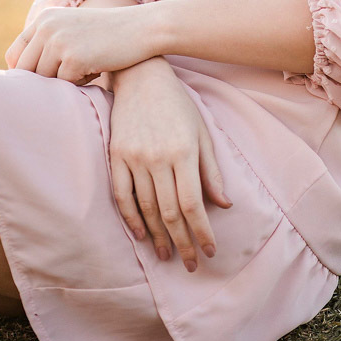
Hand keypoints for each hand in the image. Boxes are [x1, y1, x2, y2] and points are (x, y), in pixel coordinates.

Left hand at [4, 3, 153, 81]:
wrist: (143, 28)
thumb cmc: (110, 34)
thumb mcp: (74, 30)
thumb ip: (49, 45)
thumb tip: (22, 78)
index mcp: (45, 18)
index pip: (15, 54)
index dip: (24, 73)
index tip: (41, 82)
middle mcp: (47, 26)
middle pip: (25, 70)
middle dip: (43, 82)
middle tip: (68, 80)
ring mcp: (58, 41)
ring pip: (43, 80)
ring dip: (62, 83)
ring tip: (85, 70)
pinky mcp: (72, 58)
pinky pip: (64, 85)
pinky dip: (79, 84)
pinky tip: (97, 69)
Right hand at [108, 59, 232, 272]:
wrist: (141, 75)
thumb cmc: (177, 103)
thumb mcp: (201, 131)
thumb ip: (211, 169)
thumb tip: (224, 205)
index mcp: (183, 151)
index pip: (193, 204)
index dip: (201, 231)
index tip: (210, 250)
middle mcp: (158, 157)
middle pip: (169, 212)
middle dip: (182, 242)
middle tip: (192, 265)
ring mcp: (134, 157)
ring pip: (146, 208)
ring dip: (158, 237)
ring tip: (167, 256)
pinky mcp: (116, 155)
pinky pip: (122, 195)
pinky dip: (131, 219)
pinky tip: (141, 235)